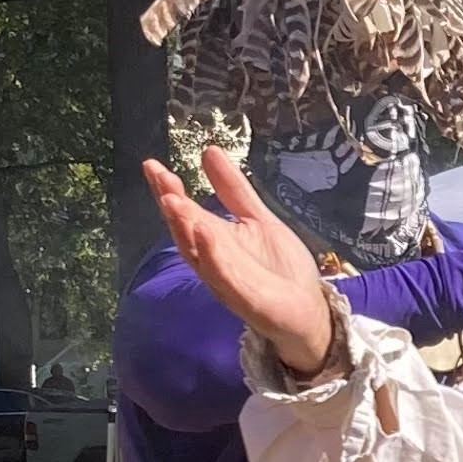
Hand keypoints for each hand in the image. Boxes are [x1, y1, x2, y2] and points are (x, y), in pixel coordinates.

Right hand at [144, 148, 333, 374]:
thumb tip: (209, 151)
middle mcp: (213, 260)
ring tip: (173, 200)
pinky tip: (206, 233)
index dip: (168, 189)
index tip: (152, 165)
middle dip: (172, 204)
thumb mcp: (258, 219)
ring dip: (184, 228)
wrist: (309, 310)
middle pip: (185, 231)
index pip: (186, 211)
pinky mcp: (246, 299)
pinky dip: (213, 256)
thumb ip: (234, 190)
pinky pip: (224, 277)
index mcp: (215, 240)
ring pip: (198, 254)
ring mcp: (227, 281)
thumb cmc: (281, 269)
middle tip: (160, 177)